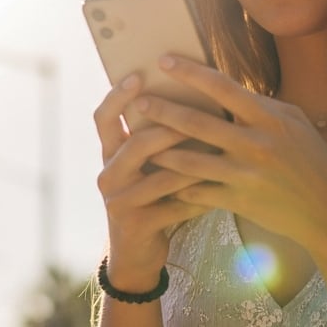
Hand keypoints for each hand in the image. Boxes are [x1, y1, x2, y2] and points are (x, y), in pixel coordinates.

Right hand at [92, 73, 210, 290]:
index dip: (117, 95)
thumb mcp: (144, 166)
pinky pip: (175, 205)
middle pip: (133, 143)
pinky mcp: (138, 225)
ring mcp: (120, 202)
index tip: (138, 74)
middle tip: (196, 112)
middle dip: (166, 127)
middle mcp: (108, 175)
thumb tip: (191, 92)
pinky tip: (223, 187)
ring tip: (219, 147)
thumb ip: (155, 137)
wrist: (137, 253)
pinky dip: (200, 195)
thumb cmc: (150, 197)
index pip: (103, 118)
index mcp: (109, 154)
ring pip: (159, 176)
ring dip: (191, 162)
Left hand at [129, 56, 326, 249]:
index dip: (191, 72)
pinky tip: (158, 179)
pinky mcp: (238, 201)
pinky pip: (198, 192)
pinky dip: (176, 186)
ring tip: (138, 142)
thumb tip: (226, 88)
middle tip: (139, 101)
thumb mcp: (294, 123)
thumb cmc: (311, 161)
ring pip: (189, 161)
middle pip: (198, 123)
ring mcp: (245, 175)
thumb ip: (261, 106)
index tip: (165, 61)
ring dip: (160, 151)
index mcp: (270, 118)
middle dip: (163, 110)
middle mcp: (256, 145)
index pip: (223, 87)